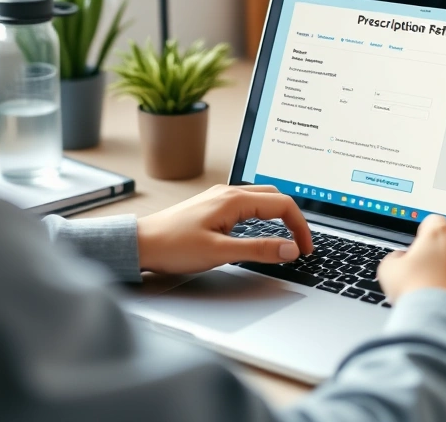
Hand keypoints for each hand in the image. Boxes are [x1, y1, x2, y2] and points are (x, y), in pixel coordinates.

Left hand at [137, 185, 312, 274]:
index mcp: (234, 199)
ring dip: (278, 215)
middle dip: (293, 219)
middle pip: (275, 197)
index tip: (305, 249)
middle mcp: (228, 193)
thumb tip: (289, 249)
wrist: (140, 244)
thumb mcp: (220, 252)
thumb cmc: (173, 247)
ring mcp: (220, 198)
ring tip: (287, 238)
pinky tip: (260, 231)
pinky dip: (263, 216)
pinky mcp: (213, 206)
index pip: (282, 204)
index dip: (300, 227)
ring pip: (261, 199)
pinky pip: (248, 205)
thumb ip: (258, 251)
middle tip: (300, 244)